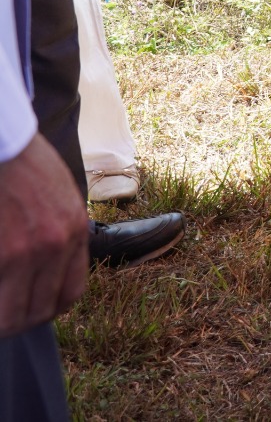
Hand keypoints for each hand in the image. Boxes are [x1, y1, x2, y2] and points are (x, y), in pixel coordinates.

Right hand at [0, 135, 89, 337]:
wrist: (1, 138)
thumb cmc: (21, 162)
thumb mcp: (59, 193)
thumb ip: (58, 230)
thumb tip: (46, 267)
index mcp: (75, 230)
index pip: (68, 294)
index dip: (45, 308)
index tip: (26, 308)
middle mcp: (55, 245)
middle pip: (38, 312)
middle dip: (15, 321)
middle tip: (2, 315)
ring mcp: (24, 251)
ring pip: (11, 315)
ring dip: (1, 319)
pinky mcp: (1, 254)